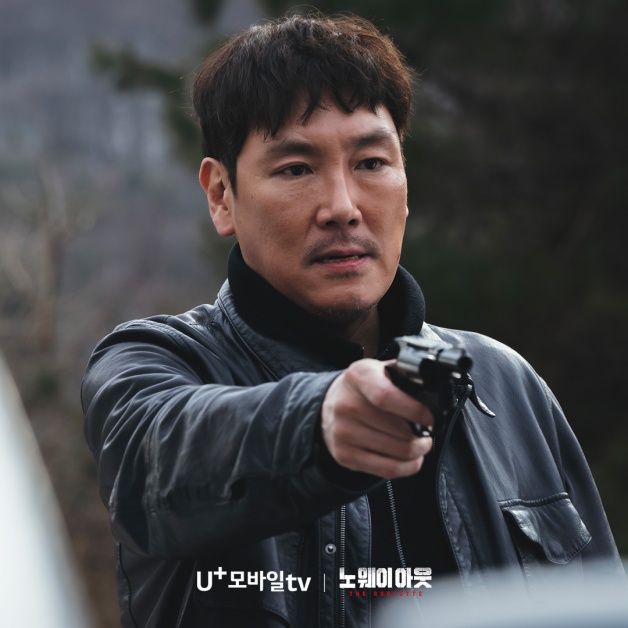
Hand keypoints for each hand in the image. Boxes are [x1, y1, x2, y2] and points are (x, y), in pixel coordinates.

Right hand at [321, 359, 433, 478]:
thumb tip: (430, 389)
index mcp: (358, 377)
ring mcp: (343, 432)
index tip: (429, 418)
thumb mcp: (379, 370)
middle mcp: (346, 404)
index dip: (413, 410)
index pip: (385, 396)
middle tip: (427, 432)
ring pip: (397, 452)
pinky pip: (387, 469)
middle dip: (422, 434)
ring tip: (420, 443)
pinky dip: (408, 467)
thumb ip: (403, 375)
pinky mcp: (345, 455)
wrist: (331, 405)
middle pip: (398, 430)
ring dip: (418, 451)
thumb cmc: (363, 388)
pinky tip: (412, 459)